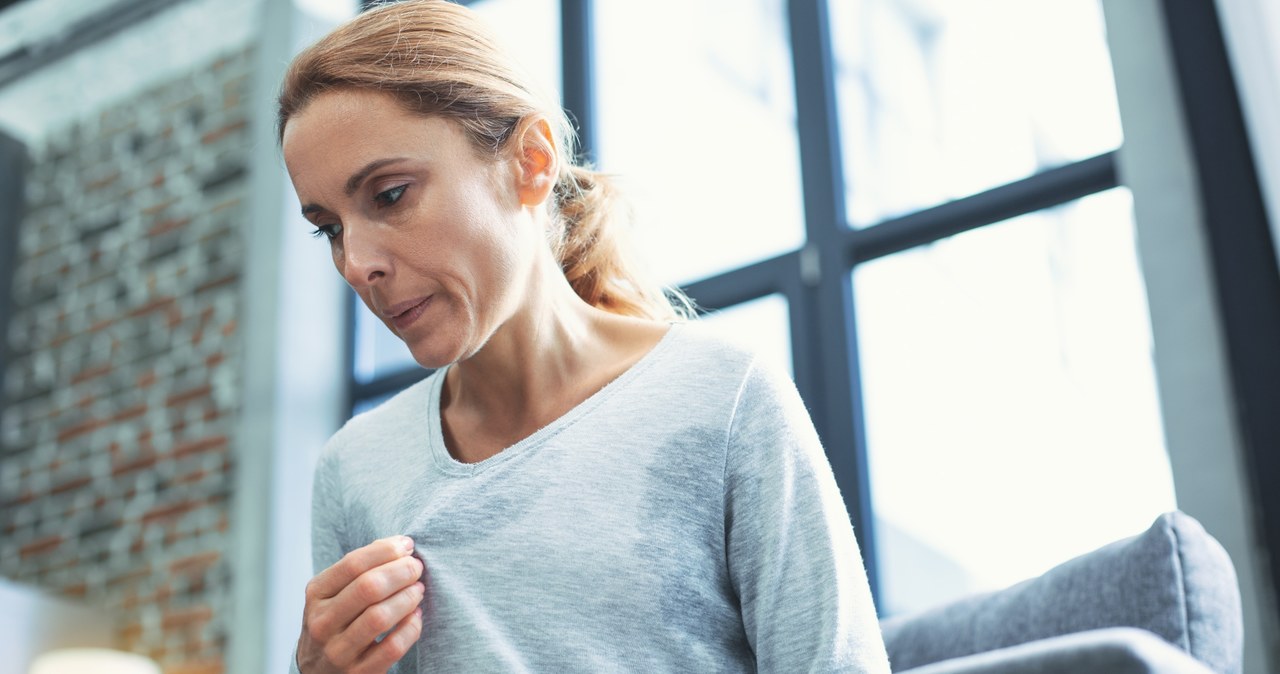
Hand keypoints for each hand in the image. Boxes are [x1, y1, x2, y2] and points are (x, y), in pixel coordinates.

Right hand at [297, 535, 425, 673]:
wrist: (318, 671)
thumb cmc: (335, 621)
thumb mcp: (333, 593)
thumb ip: (358, 569)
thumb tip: (399, 545)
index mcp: (316, 595)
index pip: (353, 563)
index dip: (386, 550)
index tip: (407, 545)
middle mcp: (322, 623)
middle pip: (368, 588)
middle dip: (401, 572)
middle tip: (417, 567)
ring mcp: (338, 651)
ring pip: (380, 617)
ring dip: (408, 598)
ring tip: (418, 589)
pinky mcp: (358, 673)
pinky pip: (392, 647)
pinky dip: (411, 628)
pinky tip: (416, 616)